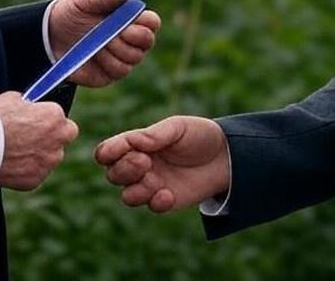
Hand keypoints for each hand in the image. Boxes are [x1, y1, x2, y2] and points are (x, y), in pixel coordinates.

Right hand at [0, 91, 77, 190]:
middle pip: (66, 137)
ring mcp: (48, 162)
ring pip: (51, 157)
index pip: (62, 118)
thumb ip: (27, 104)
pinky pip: (36, 173)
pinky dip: (27, 170)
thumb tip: (28, 107)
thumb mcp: (12, 98)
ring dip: (41, 154)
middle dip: (55, 136)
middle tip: (36, 136)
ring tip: (18, 152)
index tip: (38, 121)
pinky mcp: (36, 179)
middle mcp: (58, 140)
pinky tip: (11, 164)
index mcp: (55, 116)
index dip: (49, 119)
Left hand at [48, 0, 160, 87]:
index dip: (147, 23)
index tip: (130, 21)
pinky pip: (118, 71)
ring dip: (115, 50)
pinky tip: (92, 53)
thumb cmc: (72, 11)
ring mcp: (122, 58)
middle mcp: (131, 40)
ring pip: (133, 59)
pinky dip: (106, 62)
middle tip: (110, 33)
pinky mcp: (110, 73)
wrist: (50, 34)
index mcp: (130, 18)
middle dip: (129, 37)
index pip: (152, 23)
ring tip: (95, 42)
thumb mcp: (87, 0)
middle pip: (147, 42)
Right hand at [94, 116, 228, 212]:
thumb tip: (132, 141)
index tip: (117, 151)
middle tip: (145, 161)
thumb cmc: (199, 135)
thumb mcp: (178, 127)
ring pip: (127, 195)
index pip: (110, 151)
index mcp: (137, 144)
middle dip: (124, 169)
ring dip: (136, 190)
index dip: (108, 152)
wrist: (226, 156)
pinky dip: (155, 202)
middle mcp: (139, 165)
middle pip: (113, 175)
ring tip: (154, 181)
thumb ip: (155, 134)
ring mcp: (151, 184)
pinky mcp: (165, 200)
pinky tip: (168, 194)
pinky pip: (150, 207)